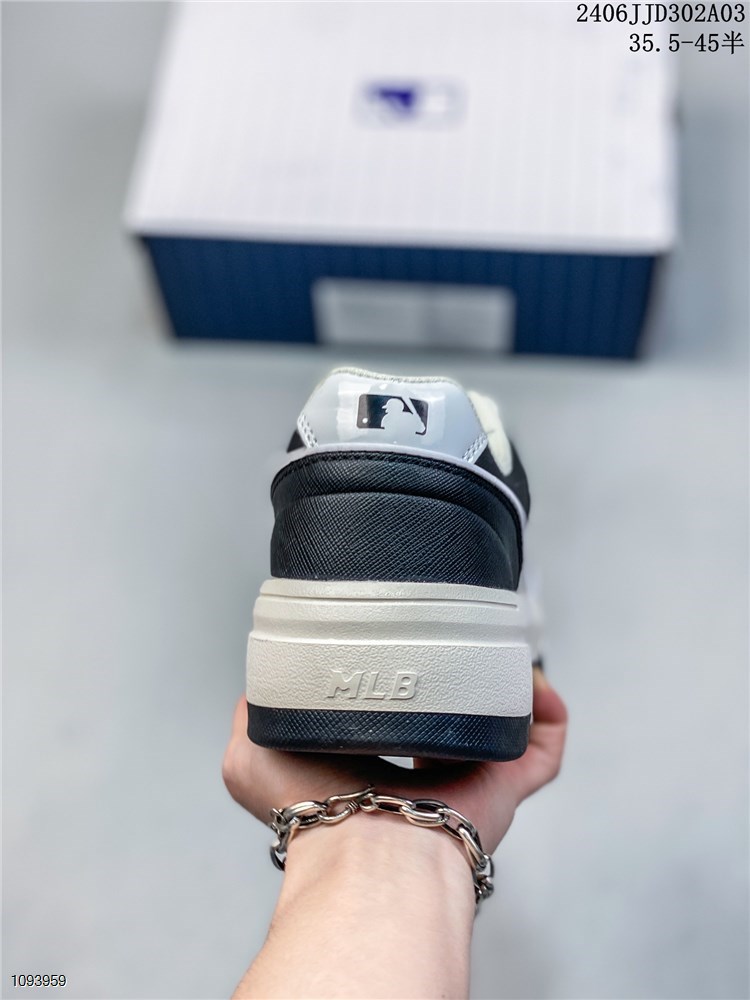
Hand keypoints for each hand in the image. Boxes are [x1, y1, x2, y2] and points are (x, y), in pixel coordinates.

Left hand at [223, 668, 566, 853]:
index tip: (403, 646)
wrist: (366, 849)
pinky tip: (535, 683)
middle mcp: (421, 772)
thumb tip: (262, 685)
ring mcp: (467, 779)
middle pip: (452, 719)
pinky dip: (547, 715)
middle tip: (460, 642)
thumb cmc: (312, 810)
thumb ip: (254, 712)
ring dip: (506, 687)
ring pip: (500, 727)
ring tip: (501, 650)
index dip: (396, 682)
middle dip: (459, 679)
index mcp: (370, 763)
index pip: (389, 717)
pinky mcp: (506, 785)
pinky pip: (542, 748)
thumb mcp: (252, 753)